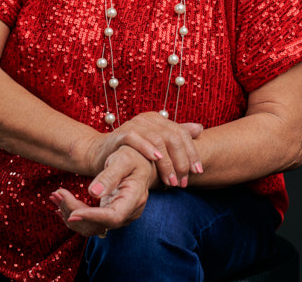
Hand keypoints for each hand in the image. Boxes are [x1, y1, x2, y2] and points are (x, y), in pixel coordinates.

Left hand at [50, 146, 154, 237]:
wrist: (139, 157)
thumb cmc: (132, 153)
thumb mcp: (122, 158)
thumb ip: (109, 175)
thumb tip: (93, 193)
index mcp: (135, 197)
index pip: (113, 216)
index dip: (92, 217)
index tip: (72, 214)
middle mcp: (130, 211)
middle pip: (99, 223)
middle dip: (75, 211)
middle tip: (56, 194)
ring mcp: (121, 215)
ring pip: (93, 226)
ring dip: (71, 214)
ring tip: (55, 196)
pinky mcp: (112, 214)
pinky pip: (93, 221)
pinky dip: (76, 213)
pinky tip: (61, 206)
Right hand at [87, 111, 203, 188]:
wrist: (101, 154)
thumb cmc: (132, 153)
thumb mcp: (156, 147)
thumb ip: (176, 137)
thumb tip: (200, 129)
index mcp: (159, 120)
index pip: (182, 133)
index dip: (192, 152)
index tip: (198, 171)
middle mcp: (148, 119)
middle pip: (172, 136)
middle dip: (181, 161)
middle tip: (183, 181)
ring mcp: (134, 125)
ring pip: (157, 138)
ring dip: (167, 162)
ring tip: (172, 181)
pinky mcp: (121, 133)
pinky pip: (135, 138)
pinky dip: (147, 148)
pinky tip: (156, 160)